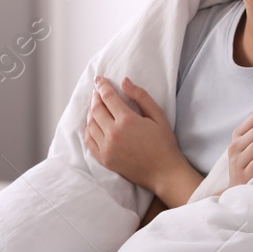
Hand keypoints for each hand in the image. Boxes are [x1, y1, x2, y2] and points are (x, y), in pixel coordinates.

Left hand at [84, 76, 202, 207]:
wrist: (163, 172)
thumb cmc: (164, 143)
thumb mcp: (158, 115)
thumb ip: (141, 96)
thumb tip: (124, 81)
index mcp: (127, 120)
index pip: (108, 97)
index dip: (102, 85)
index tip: (99, 79)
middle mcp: (113, 133)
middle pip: (96, 109)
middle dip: (96, 97)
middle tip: (97, 92)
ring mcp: (106, 147)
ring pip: (90, 124)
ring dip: (91, 112)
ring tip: (95, 106)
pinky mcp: (104, 159)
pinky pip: (89, 140)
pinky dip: (89, 129)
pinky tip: (93, 124)